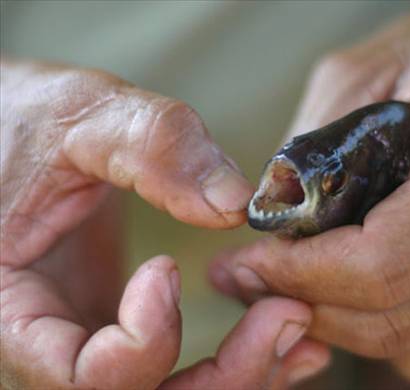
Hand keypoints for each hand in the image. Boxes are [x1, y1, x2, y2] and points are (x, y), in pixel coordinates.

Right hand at [0, 61, 329, 388]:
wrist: (23, 130)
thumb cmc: (30, 120)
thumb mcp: (82, 115)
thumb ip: (153, 147)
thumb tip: (234, 202)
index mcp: (13, 308)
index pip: (80, 376)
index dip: (142, 342)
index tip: (169, 267)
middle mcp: (56, 339)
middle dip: (225, 375)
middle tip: (286, 315)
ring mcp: (97, 335)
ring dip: (246, 373)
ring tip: (300, 325)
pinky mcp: (130, 320)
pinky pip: (188, 368)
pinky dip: (245, 360)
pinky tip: (290, 333)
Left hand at [209, 2, 409, 386]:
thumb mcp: (363, 73)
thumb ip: (310, 145)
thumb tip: (269, 213)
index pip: (376, 263)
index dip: (298, 271)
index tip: (249, 260)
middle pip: (386, 314)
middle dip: (300, 299)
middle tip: (245, 277)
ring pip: (403, 340)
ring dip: (331, 318)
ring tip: (281, 282)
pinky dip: (375, 329)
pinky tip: (342, 291)